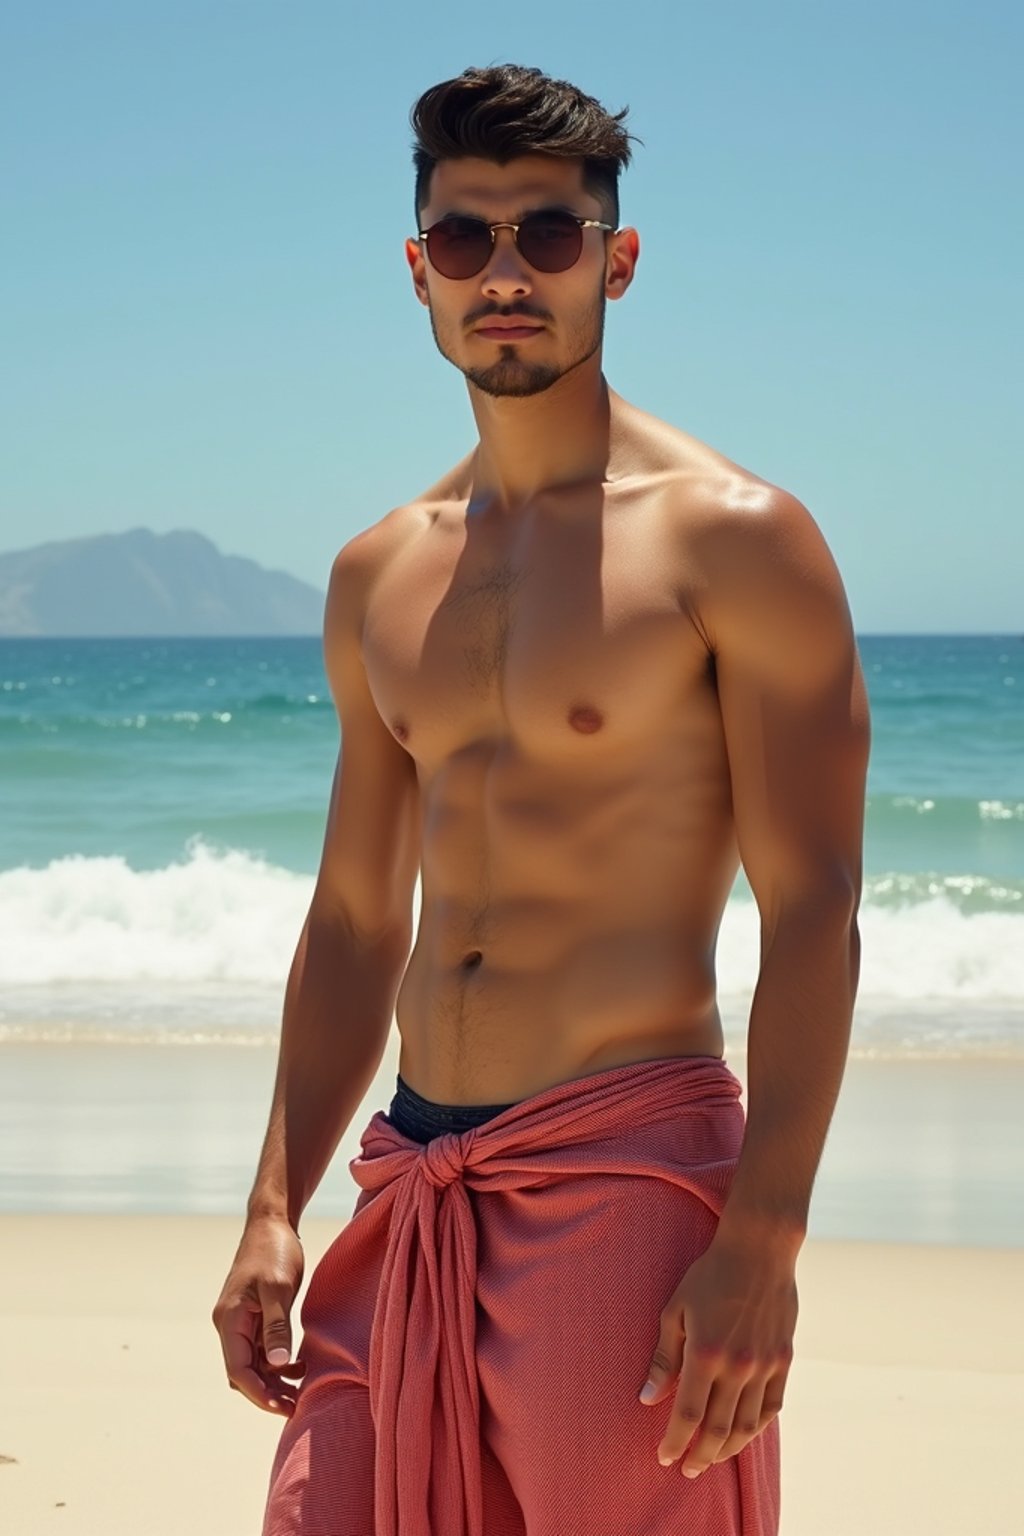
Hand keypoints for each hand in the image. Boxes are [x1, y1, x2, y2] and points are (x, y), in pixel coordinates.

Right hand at [212, 1214, 305, 1415]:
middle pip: (243, 1373)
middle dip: (267, 1393)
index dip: (260, 1393)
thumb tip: (276, 1366)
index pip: (239, 1370)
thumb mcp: (278, 1288)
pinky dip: (276, 1363)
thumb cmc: (274, 1250)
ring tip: (300, 1393)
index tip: (284, 1408)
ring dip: (273, 1381)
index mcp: (230, 1320)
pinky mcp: (253, 1315)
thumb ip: (276, 1327)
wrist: (272, 1222)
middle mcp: (229, 1324)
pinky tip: (298, 1367)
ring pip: (252, 1364)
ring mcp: (240, 1321)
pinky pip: (260, 1349)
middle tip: (296, 1407)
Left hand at [638, 1231, 796, 1476]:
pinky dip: (757, 1427)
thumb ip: (664, 1359)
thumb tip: (647, 1399)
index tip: (664, 1458)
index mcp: (704, 1353)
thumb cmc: (709, 1276)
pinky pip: (772, 1407)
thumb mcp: (675, 1310)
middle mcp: (737, 1366)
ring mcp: (764, 1366)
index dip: (675, 1442)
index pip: (687, 1414)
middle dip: (699, 1455)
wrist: (759, 1251)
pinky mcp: (783, 1360)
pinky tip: (743, 1434)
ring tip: (711, 1458)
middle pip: (718, 1429)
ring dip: (728, 1449)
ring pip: (747, 1426)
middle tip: (687, 1469)